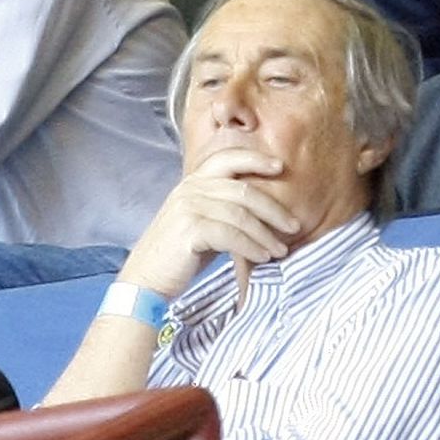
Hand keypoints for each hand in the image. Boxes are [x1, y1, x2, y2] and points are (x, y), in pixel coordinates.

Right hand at [115, 147, 299, 298]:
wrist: (146, 281)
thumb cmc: (179, 254)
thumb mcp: (202, 221)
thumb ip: (225, 209)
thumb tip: (266, 210)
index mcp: (193, 181)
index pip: (228, 158)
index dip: (255, 159)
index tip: (281, 166)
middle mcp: (190, 189)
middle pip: (243, 190)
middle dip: (273, 209)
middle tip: (293, 225)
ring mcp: (188, 207)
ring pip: (241, 214)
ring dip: (266, 234)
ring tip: (281, 250)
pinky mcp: (190, 229)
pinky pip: (231, 235)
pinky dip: (251, 246)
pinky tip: (262, 257)